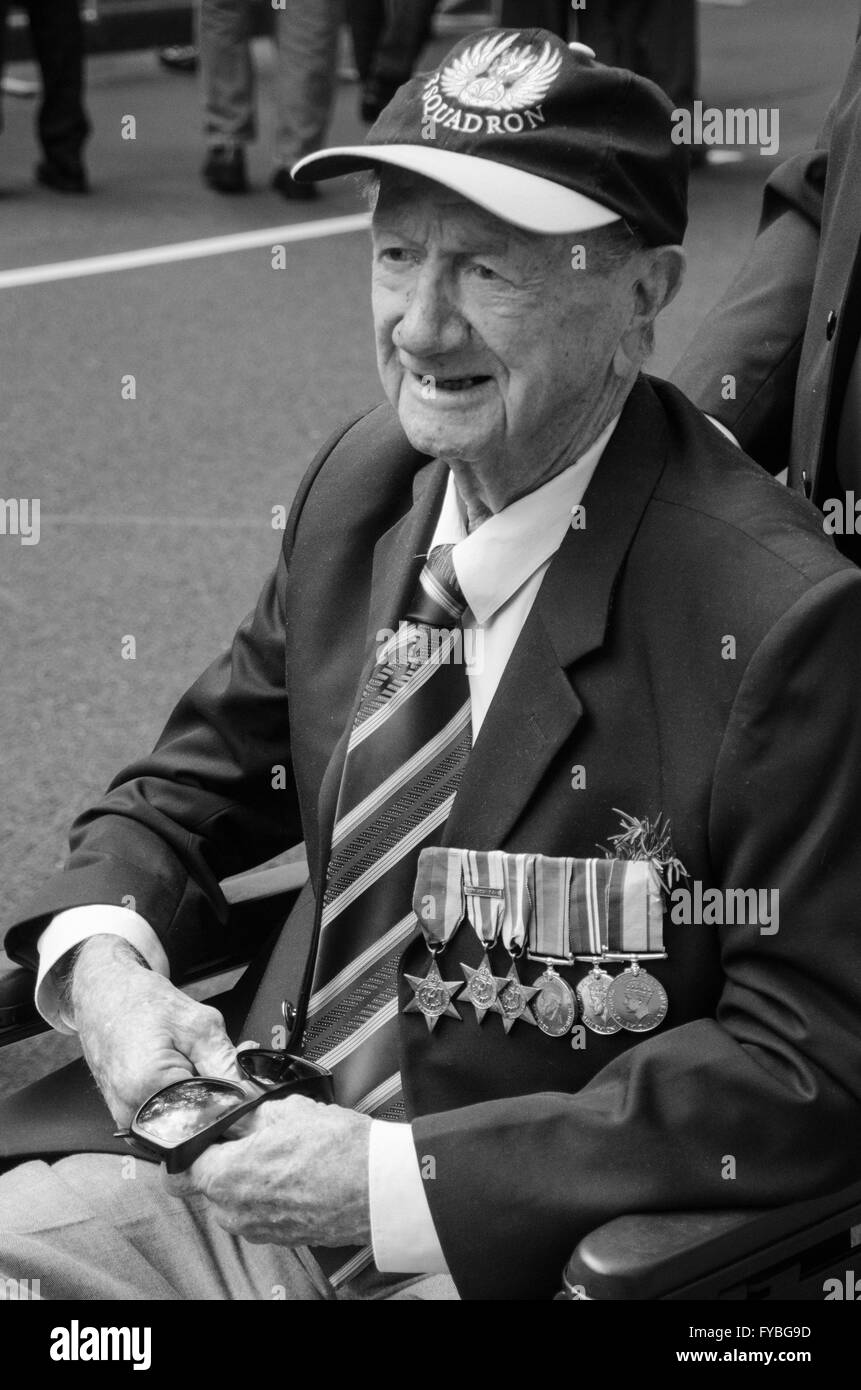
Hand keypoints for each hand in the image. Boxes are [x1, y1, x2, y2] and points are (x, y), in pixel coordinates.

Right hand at [68, 935, 240, 1126]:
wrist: (103, 996)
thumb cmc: (142, 1003)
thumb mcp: (199, 1024)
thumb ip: (227, 1065)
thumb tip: (251, 1097)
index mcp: (149, 1088)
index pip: (212, 1113)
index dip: (236, 1097)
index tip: (243, 1076)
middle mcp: (132, 1113)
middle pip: (197, 1121)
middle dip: (219, 1096)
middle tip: (216, 1059)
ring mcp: (127, 1120)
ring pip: (184, 1121)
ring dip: (200, 1096)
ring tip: (194, 1060)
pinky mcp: (127, 1119)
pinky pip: (167, 1117)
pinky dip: (182, 1097)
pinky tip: (181, 1070)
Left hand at [165, 1095, 371, 1247]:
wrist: (379, 1188)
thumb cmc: (337, 1149)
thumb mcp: (285, 1110)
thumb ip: (248, 1114)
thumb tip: (233, 1112)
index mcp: (223, 1178)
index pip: (181, 1166)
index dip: (196, 1143)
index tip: (210, 1131)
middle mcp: (233, 1212)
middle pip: (208, 1184)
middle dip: (224, 1160)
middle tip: (251, 1135)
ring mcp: (257, 1230)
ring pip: (235, 1199)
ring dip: (248, 1177)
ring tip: (281, 1152)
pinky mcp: (282, 1238)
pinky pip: (260, 1212)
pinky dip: (270, 1194)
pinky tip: (296, 1172)